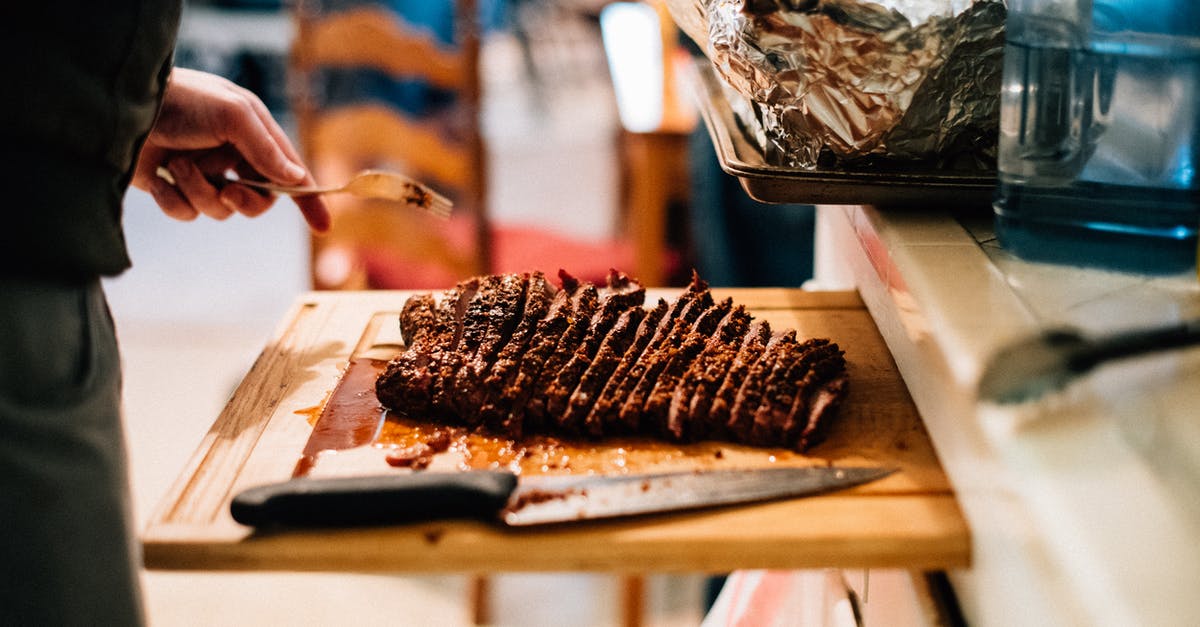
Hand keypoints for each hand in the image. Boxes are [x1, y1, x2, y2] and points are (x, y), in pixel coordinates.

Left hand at [132, 68, 330, 231]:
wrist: (121, 108)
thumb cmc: (181, 101)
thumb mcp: (232, 116)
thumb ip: (266, 149)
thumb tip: (296, 179)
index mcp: (253, 134)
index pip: (290, 172)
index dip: (308, 198)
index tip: (322, 226)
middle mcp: (231, 155)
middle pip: (258, 200)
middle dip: (243, 200)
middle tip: (228, 190)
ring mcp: (202, 173)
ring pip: (219, 209)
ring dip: (198, 192)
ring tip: (176, 166)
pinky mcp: (173, 187)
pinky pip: (187, 213)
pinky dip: (173, 199)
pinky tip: (157, 177)